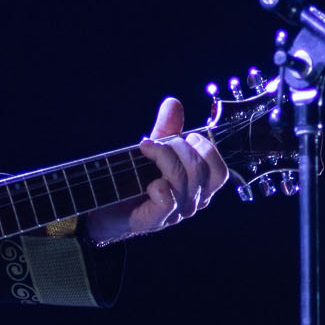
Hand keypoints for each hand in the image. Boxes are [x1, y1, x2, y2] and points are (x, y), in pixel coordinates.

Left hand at [83, 97, 228, 244]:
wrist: (105, 205)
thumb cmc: (135, 178)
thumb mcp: (155, 150)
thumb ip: (167, 129)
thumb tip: (173, 103)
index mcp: (199, 187)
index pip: (219, 172)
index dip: (206, 150)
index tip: (186, 137)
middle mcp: (193, 202)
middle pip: (199, 169)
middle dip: (178, 147)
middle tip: (157, 144)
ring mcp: (175, 214)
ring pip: (182, 180)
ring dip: (162, 158)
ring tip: (145, 151)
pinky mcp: (155, 221)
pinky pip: (167, 200)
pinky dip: (158, 186)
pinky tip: (146, 183)